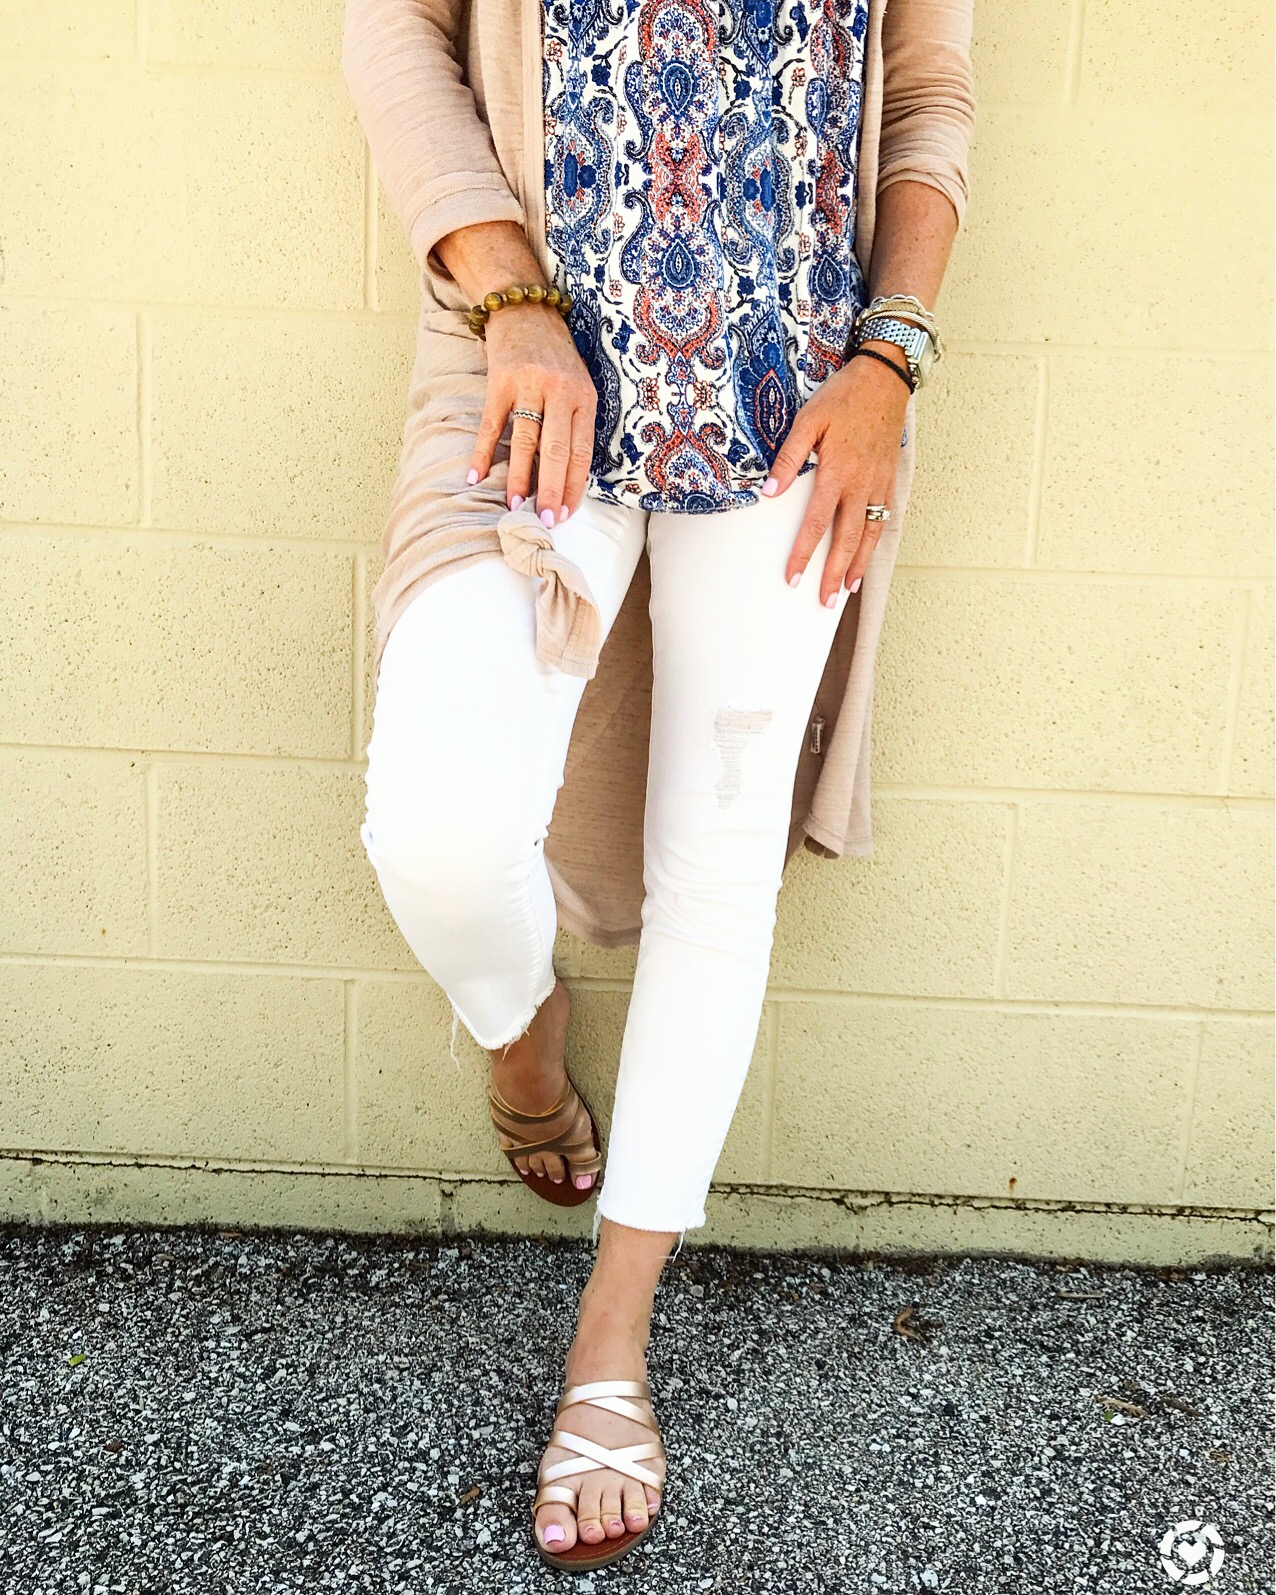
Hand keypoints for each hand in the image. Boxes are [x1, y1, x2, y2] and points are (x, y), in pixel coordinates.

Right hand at [467, 306, 597, 526]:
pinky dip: (483, 453)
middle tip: (546, 521)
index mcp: (584, 396)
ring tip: (515, 506)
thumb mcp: (578, 384)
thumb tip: (567, 475)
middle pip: (556, 450)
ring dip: (519, 478)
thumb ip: (576, 422)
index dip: (575, 486)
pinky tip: (476, 476)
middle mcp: (560, 391)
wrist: (525, 309)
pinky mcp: (500, 381)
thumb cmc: (555, 355)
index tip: (567, 514)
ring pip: (524, 442)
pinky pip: (492, 425)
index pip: (581, 451)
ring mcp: (529, 385)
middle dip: (551, 490)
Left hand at [763, 349, 910, 605]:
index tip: (792, 578)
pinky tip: (866, 559)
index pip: (816, 523)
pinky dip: (874, 544)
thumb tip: (769, 492)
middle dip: (834, 573)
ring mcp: (878, 484)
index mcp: (837, 471)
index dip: (803, 553)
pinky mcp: (889, 480)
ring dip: (857, 566)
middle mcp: (861, 483)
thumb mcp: (808, 419)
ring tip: (846, 590)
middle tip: (824, 602)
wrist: (886, 379)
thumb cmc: (843, 397)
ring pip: (868, 534)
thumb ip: (788, 458)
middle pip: (846, 539)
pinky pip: (883, 520)